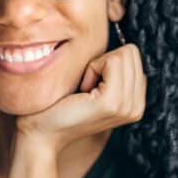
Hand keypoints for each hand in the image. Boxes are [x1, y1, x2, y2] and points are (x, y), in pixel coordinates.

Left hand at [13, 43, 145, 154]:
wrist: (40, 134)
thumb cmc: (58, 105)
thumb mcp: (93, 85)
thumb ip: (112, 70)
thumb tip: (121, 43)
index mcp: (135, 102)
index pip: (134, 56)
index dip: (106, 62)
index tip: (89, 85)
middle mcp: (137, 106)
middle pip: (131, 52)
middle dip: (104, 62)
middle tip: (86, 87)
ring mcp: (127, 106)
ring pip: (124, 54)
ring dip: (97, 65)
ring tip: (83, 90)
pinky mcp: (112, 102)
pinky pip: (112, 60)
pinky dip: (92, 68)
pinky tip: (82, 90)